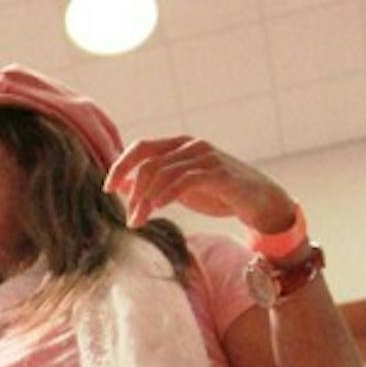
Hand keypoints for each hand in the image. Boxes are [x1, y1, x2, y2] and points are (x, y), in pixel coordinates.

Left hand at [104, 135, 295, 235]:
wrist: (258, 201)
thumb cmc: (216, 193)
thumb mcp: (178, 187)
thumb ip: (153, 183)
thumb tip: (120, 186)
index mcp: (178, 145)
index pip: (141, 147)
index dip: (121, 165)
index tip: (108, 189)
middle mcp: (191, 146)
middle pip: (148, 163)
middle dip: (133, 193)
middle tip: (130, 219)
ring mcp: (206, 157)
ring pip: (163, 173)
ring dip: (146, 200)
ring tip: (139, 221)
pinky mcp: (219, 173)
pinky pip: (185, 180)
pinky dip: (167, 194)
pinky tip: (158, 208)